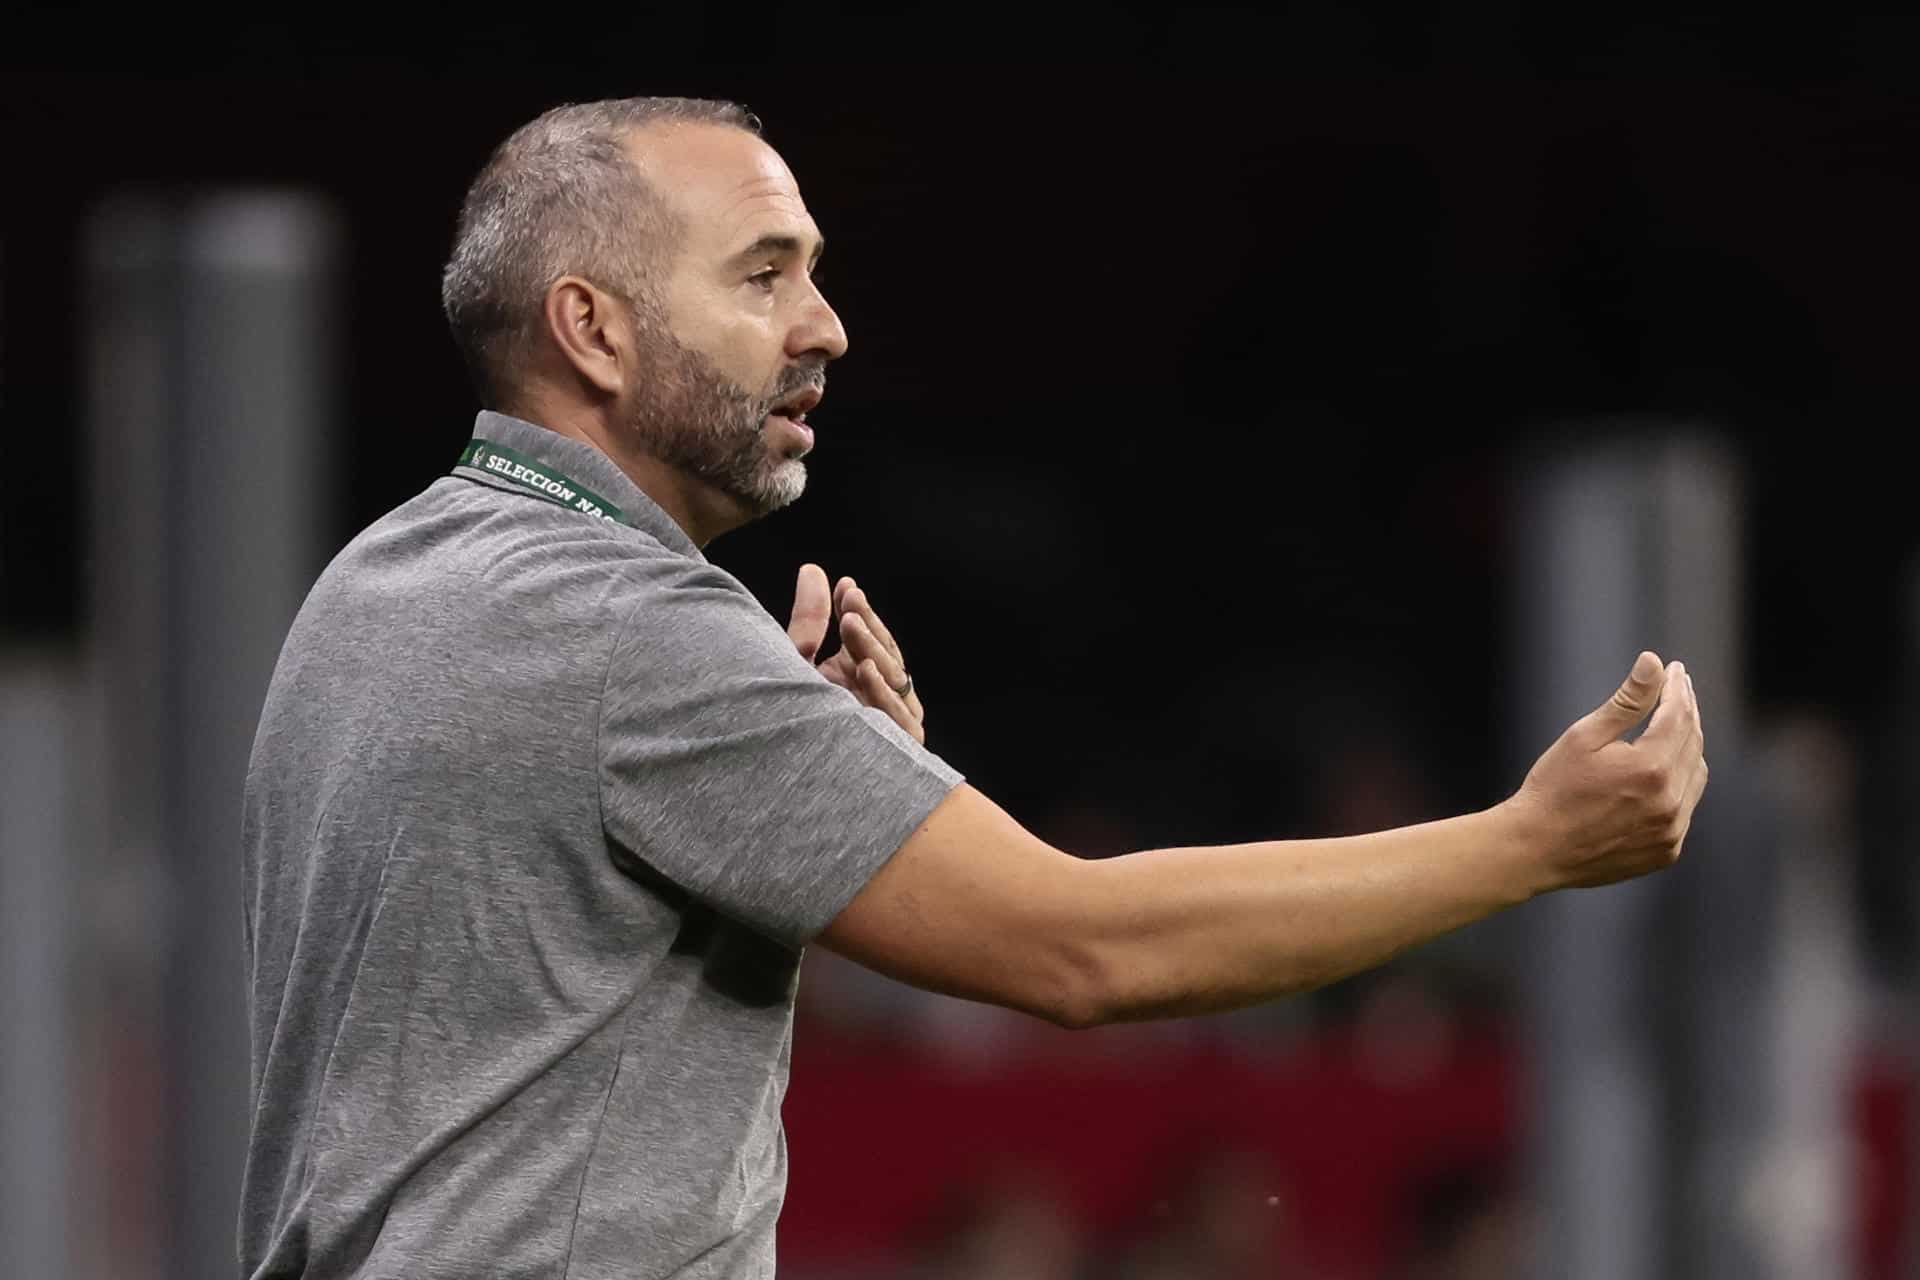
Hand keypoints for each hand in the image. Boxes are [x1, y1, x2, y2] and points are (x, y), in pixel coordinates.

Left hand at [786, 563, 926, 742]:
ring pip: (895, 680)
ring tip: (852, 624)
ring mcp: (890, 724)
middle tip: (850, 603)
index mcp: (860, 677)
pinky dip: (880, 692)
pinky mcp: (895, 750)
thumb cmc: (787, 720)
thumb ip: (809, 619)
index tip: (846, 587)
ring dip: (874, 650)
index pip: (872, 640)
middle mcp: (879, 698)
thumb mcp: (794, 660)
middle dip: (869, 627)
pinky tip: (865, 669)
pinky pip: (895, 718)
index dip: (862, 613)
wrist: (779, 778)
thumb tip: (813, 569)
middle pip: (886, 656)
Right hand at [1508, 651, 1708, 891]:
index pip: (1679, 715)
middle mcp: (1670, 801)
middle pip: (1693, 743)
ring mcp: (1672, 830)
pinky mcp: (1667, 850)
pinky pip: (1685, 808)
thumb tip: (1655, 663)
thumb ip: (1627, 701)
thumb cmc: (1552, 789)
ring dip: (1687, 747)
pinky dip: (1680, 785)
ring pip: (1695, 776)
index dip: (1678, 689)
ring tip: (1672, 728)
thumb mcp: (1584, 736)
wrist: (1535, 849)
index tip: (1676, 670)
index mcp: (1651, 768)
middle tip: (1677, 690)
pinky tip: (1661, 774)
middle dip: (1686, 711)